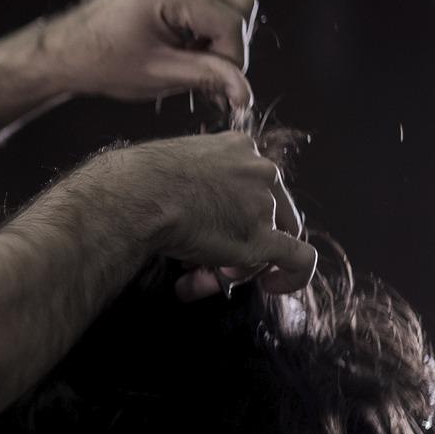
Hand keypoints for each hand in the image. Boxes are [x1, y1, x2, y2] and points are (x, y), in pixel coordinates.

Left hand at [44, 0, 258, 111]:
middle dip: (230, 41)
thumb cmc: (104, 63)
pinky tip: (186, 38)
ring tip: (190, 53)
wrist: (67, 49)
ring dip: (223, 29)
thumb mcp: (159, 74)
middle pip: (242, 2)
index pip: (230, 23)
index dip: (232, 59)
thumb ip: (208, 78)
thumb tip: (247, 95)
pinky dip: (211, 17)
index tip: (220, 84)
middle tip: (203, 68)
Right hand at [87, 132, 313, 296]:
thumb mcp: (174, 163)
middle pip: (272, 212)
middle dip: (246, 236)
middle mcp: (260, 170)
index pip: (255, 184)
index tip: (214, 226)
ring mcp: (263, 204)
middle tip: (213, 256)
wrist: (135, 195)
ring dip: (244, 259)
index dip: (238, 211)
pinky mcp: (262, 239)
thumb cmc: (137, 181)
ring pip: (275, 238)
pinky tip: (274, 286)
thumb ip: (193, 180)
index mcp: (238, 146)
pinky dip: (293, 276)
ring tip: (210, 273)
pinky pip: (299, 260)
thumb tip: (191, 218)